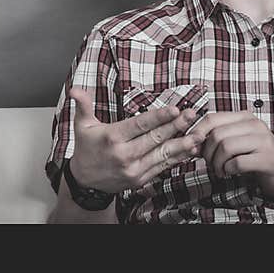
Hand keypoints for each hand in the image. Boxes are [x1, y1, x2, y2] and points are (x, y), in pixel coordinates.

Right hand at [68, 88, 203, 194]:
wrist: (85, 182)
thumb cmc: (86, 150)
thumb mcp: (81, 126)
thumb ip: (83, 105)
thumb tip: (75, 90)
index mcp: (112, 138)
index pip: (139, 125)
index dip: (158, 117)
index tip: (174, 109)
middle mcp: (124, 155)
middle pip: (155, 138)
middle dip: (176, 125)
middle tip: (191, 114)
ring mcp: (134, 169)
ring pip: (162, 154)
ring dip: (182, 143)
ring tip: (198, 134)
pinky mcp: (141, 179)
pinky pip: (162, 167)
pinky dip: (177, 158)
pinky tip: (189, 149)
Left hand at [192, 111, 273, 198]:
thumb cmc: (256, 158)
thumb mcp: (236, 142)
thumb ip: (216, 137)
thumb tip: (190, 141)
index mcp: (245, 117)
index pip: (212, 118)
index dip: (197, 133)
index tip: (194, 147)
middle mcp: (255, 125)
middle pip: (216, 134)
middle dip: (207, 152)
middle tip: (210, 164)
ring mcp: (264, 141)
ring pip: (225, 147)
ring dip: (216, 163)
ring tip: (220, 170)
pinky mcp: (268, 159)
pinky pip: (237, 162)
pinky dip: (228, 170)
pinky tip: (230, 173)